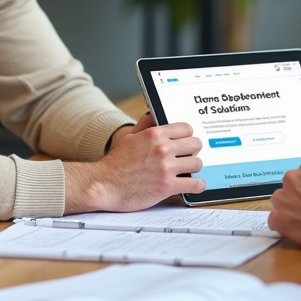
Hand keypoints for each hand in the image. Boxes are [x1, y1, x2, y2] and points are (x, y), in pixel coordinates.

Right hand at [64, 117, 204, 212]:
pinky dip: (197, 186)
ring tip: (188, 172)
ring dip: (194, 168)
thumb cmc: (115, 163)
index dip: (187, 136)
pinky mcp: (167, 186)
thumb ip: (144, 125)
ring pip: (197, 163)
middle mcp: (162, 148)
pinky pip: (195, 184)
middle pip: (195, 144)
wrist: (103, 185)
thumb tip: (153, 114)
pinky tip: (193, 186)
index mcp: (154, 134)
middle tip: (188, 157)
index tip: (186, 143)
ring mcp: (166, 168)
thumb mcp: (128, 138)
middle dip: (193, 151)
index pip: (186, 128)